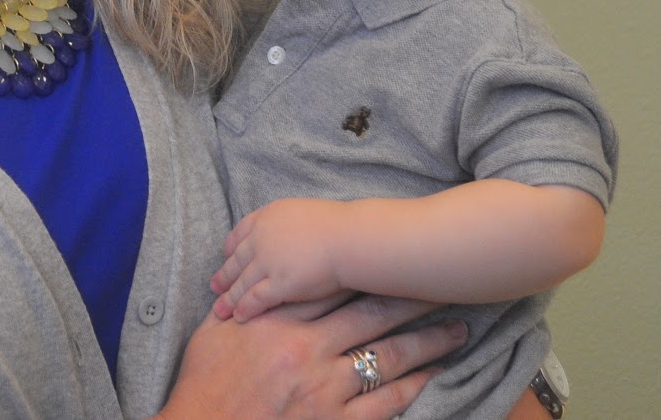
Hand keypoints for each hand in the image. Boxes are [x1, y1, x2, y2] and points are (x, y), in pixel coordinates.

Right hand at [159, 293, 465, 419]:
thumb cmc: (204, 383)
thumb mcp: (216, 332)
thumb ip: (249, 305)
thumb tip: (265, 280)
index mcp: (280, 322)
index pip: (337, 287)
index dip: (372, 270)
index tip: (399, 256)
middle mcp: (307, 350)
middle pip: (372, 315)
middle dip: (411, 298)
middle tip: (445, 284)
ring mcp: (323, 389)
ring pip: (387, 358)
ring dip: (426, 342)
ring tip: (456, 329)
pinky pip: (383, 404)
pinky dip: (412, 388)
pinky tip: (434, 376)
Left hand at [211, 198, 351, 320]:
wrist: (351, 239)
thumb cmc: (340, 227)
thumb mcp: (305, 214)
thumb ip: (289, 226)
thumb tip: (291, 234)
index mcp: (268, 216)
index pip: (240, 232)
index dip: (231, 248)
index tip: (226, 256)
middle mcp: (262, 238)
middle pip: (236, 260)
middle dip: (224, 275)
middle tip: (214, 286)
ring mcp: (268, 261)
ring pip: (241, 282)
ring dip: (228, 298)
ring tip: (220, 310)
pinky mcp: (279, 284)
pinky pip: (255, 299)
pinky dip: (244, 309)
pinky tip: (239, 317)